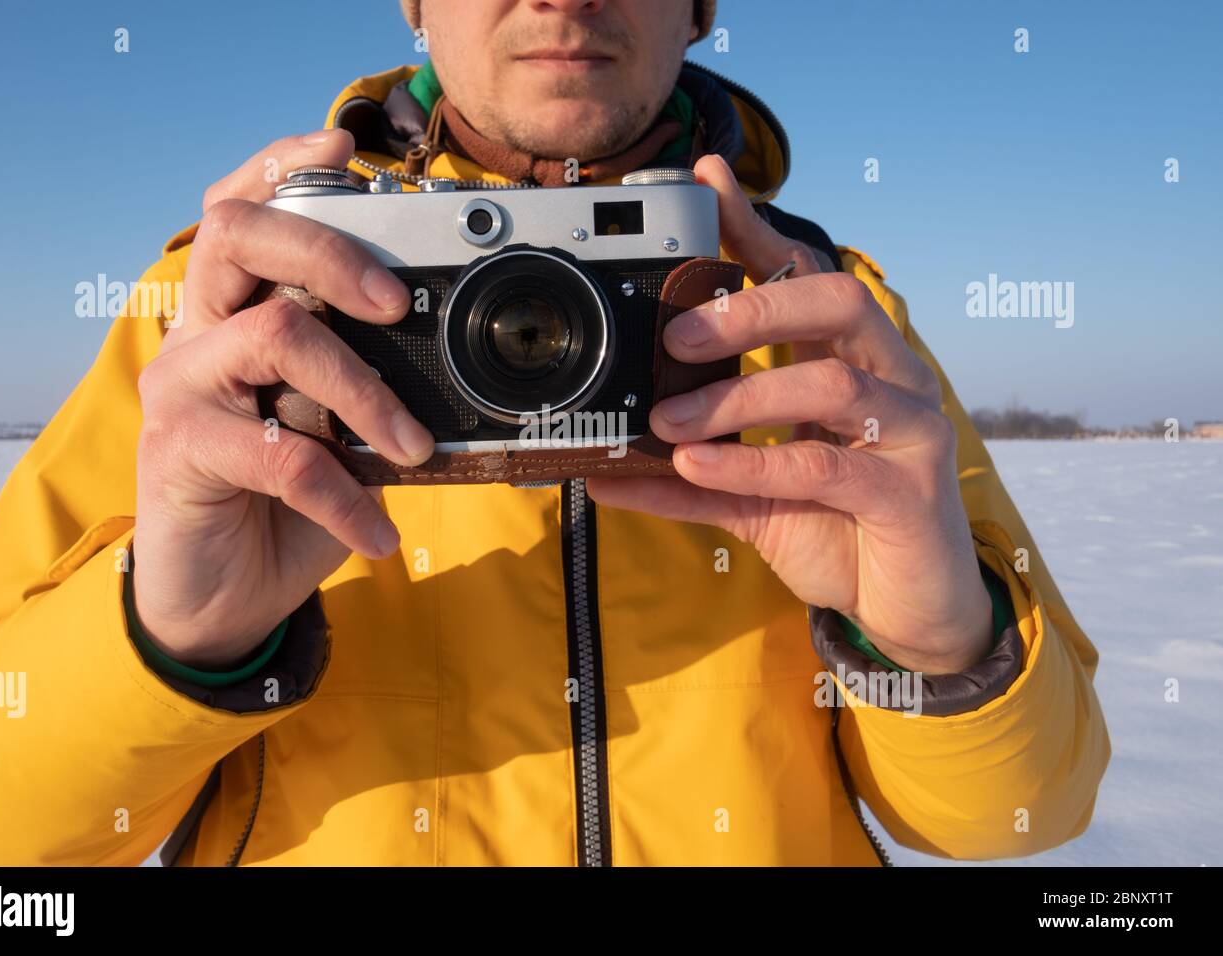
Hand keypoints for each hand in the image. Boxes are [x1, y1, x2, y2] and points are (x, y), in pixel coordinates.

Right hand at [132, 130, 434, 668]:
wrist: (224, 595)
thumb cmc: (284, 503)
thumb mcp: (334, 430)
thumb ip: (360, 380)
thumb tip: (435, 354)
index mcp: (235, 314)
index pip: (242, 212)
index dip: (282, 166)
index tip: (343, 145)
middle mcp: (198, 335)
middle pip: (240, 238)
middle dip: (331, 251)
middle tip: (397, 302)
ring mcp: (182, 388)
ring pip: (276, 337)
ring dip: (365, 392)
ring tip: (414, 447)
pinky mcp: (180, 451)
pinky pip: (280, 455)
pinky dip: (345, 494)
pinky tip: (378, 534)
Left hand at [588, 154, 992, 673]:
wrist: (905, 608)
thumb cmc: (835, 529)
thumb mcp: (752, 493)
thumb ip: (689, 471)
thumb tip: (602, 466)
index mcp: (851, 363)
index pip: (805, 277)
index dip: (755, 230)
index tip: (703, 183)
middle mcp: (891, 381)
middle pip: (837, 302)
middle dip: (753, 306)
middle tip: (674, 330)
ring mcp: (911, 432)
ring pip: (830, 384)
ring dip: (739, 397)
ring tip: (668, 419)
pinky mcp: (910, 494)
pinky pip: (827, 467)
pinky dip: (755, 463)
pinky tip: (700, 465)